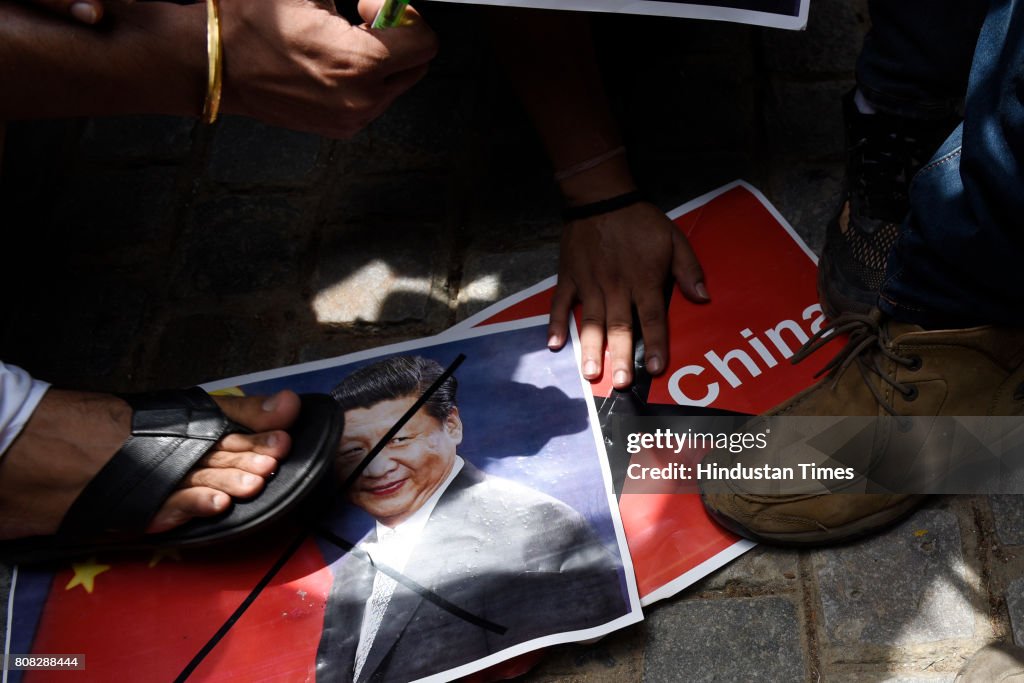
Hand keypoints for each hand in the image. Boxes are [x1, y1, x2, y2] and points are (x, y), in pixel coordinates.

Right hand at [17, 0, 437, 138]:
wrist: (214, 62)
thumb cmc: (253, 22)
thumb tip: (384, 0)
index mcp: (362, 62)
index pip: (425, 41)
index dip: (403, 14)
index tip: (369, 4)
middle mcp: (363, 99)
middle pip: (417, 65)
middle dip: (397, 37)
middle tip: (360, 18)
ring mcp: (353, 119)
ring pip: (397, 85)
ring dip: (382, 59)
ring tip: (339, 40)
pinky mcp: (340, 129)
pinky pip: (374, 101)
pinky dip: (365, 80)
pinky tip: (329, 62)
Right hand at [547, 201, 708, 389]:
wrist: (601, 198)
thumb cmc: (640, 222)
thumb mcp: (673, 239)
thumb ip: (688, 270)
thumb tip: (704, 298)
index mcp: (643, 280)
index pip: (652, 318)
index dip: (655, 344)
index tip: (656, 369)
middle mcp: (616, 287)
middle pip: (619, 327)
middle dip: (620, 356)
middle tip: (620, 382)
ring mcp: (589, 283)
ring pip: (590, 322)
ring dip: (590, 349)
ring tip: (590, 374)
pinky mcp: (569, 278)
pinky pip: (561, 304)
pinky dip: (555, 324)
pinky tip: (555, 345)